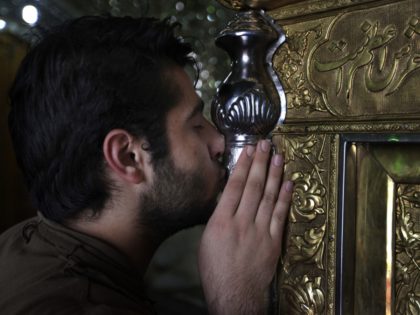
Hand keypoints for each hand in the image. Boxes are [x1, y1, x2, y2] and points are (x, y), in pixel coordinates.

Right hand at [198, 139, 292, 314]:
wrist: (234, 295)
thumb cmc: (215, 270)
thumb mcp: (206, 241)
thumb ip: (218, 218)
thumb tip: (228, 199)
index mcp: (221, 221)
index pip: (235, 187)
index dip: (243, 166)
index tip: (249, 150)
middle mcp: (242, 222)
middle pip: (254, 187)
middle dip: (261, 163)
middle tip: (267, 145)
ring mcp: (260, 231)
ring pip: (269, 197)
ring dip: (275, 175)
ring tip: (279, 157)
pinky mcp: (273, 241)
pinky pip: (280, 215)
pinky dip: (285, 198)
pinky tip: (288, 183)